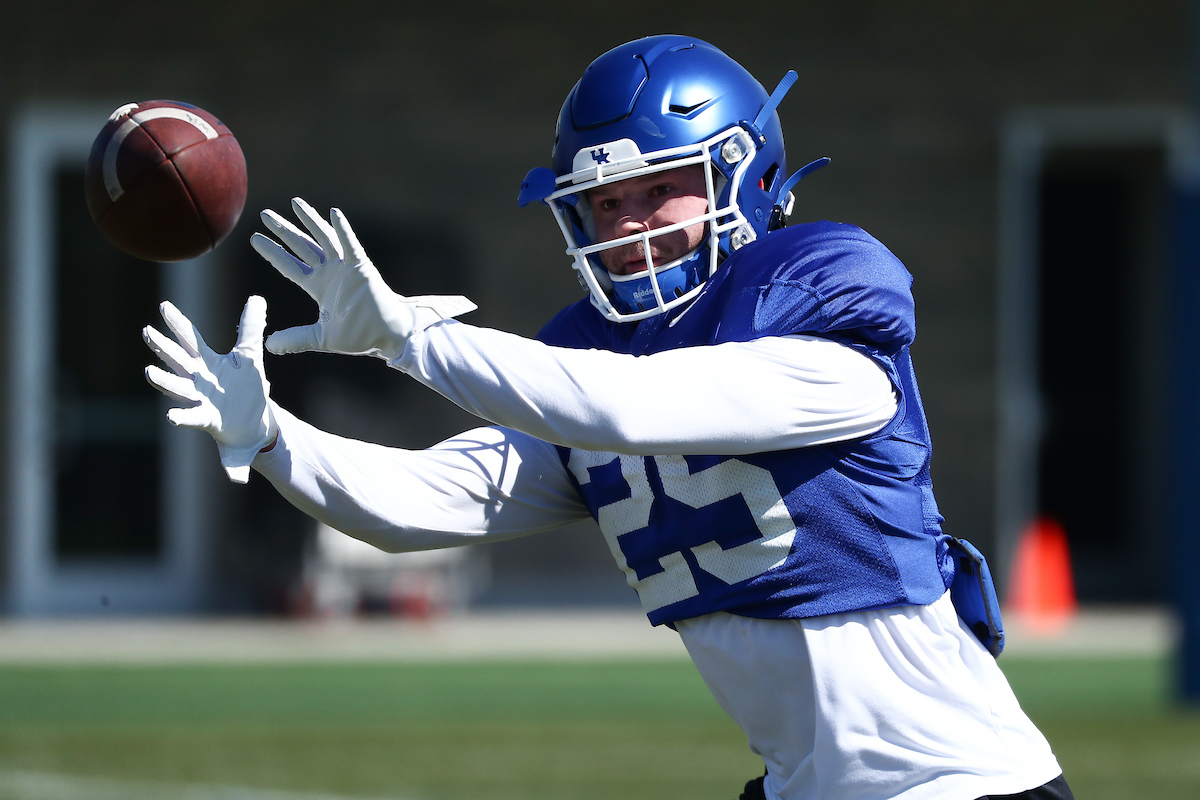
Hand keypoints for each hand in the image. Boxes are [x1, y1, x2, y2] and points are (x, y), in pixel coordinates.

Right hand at [143, 296, 275, 483]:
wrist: (254, 424)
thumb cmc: (246, 389)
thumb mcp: (250, 355)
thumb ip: (251, 328)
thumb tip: (256, 298)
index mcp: (208, 363)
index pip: (190, 339)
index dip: (178, 323)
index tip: (164, 305)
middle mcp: (198, 380)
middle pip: (177, 360)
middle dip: (163, 346)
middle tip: (147, 331)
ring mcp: (200, 400)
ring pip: (177, 388)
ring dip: (163, 380)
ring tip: (149, 371)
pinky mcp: (207, 419)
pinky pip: (192, 418)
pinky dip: (181, 417)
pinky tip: (170, 416)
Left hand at [250, 198, 475, 361]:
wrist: (387, 334)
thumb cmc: (360, 335)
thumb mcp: (320, 337)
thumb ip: (295, 339)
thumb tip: (269, 345)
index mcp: (319, 287)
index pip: (290, 266)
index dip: (273, 252)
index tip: (255, 238)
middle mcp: (329, 273)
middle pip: (301, 246)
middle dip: (284, 230)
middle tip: (265, 214)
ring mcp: (345, 267)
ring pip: (323, 238)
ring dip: (310, 220)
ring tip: (295, 202)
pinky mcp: (361, 267)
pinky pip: (350, 244)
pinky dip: (342, 229)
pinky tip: (333, 213)